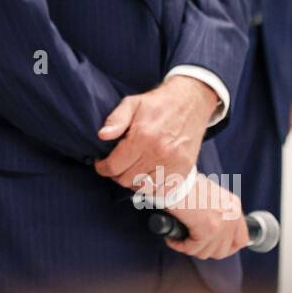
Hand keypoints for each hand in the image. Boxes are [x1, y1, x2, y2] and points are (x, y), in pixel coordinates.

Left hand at [94, 76, 216, 193]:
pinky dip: (152, 188)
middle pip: (127, 179)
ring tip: (130, 170)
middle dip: (115, 174)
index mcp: (143, 137)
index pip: (115, 166)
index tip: (101, 164)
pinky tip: (146, 177)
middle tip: (116, 165)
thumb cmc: (158, 103)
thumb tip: (102, 135)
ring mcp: (173, 163)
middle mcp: (159, 152)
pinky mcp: (184, 169)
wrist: (190, 102)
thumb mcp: (132, 103)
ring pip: (143, 187)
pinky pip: (163, 190)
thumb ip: (116, 120)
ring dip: (133, 182)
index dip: (103, 168)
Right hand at [164, 175, 248, 259]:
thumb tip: (205, 230)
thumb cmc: (184, 181)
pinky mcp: (208, 230)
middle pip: (223, 250)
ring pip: (206, 252)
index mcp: (233, 206)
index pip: (241, 239)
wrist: (176, 176)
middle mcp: (232, 216)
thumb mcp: (207, 194)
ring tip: (178, 238)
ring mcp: (222, 224)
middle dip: (204, 249)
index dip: (226, 248)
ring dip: (190, 248)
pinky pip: (192, 249)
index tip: (212, 246)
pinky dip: (180, 246)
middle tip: (190, 242)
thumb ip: (214, 211)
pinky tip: (172, 238)